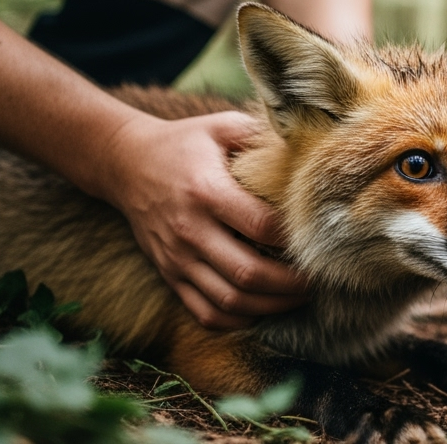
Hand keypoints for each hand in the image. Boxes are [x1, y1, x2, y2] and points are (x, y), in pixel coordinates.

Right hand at [94, 111, 307, 328]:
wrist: (127, 164)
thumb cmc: (185, 143)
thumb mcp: (220, 126)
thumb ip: (261, 133)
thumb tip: (308, 141)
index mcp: (207, 191)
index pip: (261, 226)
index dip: (295, 238)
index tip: (320, 238)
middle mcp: (190, 230)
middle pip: (248, 273)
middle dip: (291, 283)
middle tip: (319, 278)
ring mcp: (177, 258)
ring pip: (230, 301)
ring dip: (271, 306)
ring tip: (299, 296)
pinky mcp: (170, 275)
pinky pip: (206, 313)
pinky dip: (238, 320)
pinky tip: (263, 308)